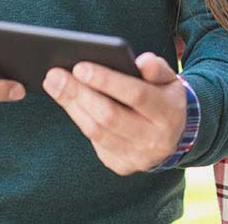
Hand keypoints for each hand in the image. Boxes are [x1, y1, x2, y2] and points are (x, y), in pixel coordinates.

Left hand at [42, 52, 185, 174]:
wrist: (174, 135)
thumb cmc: (163, 96)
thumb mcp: (169, 78)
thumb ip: (157, 68)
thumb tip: (142, 62)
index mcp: (168, 112)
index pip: (136, 95)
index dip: (107, 81)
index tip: (79, 66)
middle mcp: (155, 140)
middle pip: (109, 116)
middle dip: (79, 94)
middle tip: (54, 74)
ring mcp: (138, 157)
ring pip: (97, 132)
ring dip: (72, 106)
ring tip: (54, 84)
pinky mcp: (122, 166)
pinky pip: (95, 142)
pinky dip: (79, 119)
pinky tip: (67, 101)